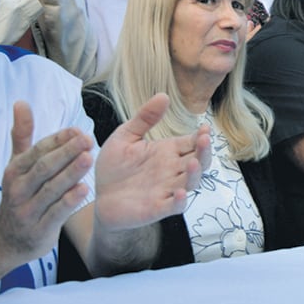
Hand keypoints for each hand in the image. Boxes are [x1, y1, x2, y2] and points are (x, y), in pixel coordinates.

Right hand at [0, 103, 92, 263]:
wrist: (6, 241)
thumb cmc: (20, 193)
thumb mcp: (17, 164)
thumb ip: (22, 134)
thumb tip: (21, 102)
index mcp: (15, 171)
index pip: (37, 151)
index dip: (58, 140)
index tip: (77, 130)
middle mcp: (18, 189)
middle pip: (44, 168)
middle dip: (66, 152)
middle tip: (87, 140)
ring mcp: (27, 211)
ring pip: (50, 190)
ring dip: (70, 173)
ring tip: (88, 158)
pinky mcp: (39, 231)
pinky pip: (55, 214)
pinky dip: (69, 201)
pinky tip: (84, 189)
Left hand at [94, 94, 211, 231]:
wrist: (98, 198)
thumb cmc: (114, 168)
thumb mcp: (125, 137)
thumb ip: (144, 118)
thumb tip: (163, 95)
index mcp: (168, 151)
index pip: (192, 142)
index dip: (201, 136)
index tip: (204, 128)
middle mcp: (171, 170)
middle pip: (198, 161)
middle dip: (204, 151)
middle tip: (204, 140)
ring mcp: (166, 189)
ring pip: (190, 182)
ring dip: (195, 174)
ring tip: (194, 163)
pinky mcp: (156, 208)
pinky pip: (173, 207)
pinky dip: (179, 201)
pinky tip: (179, 193)